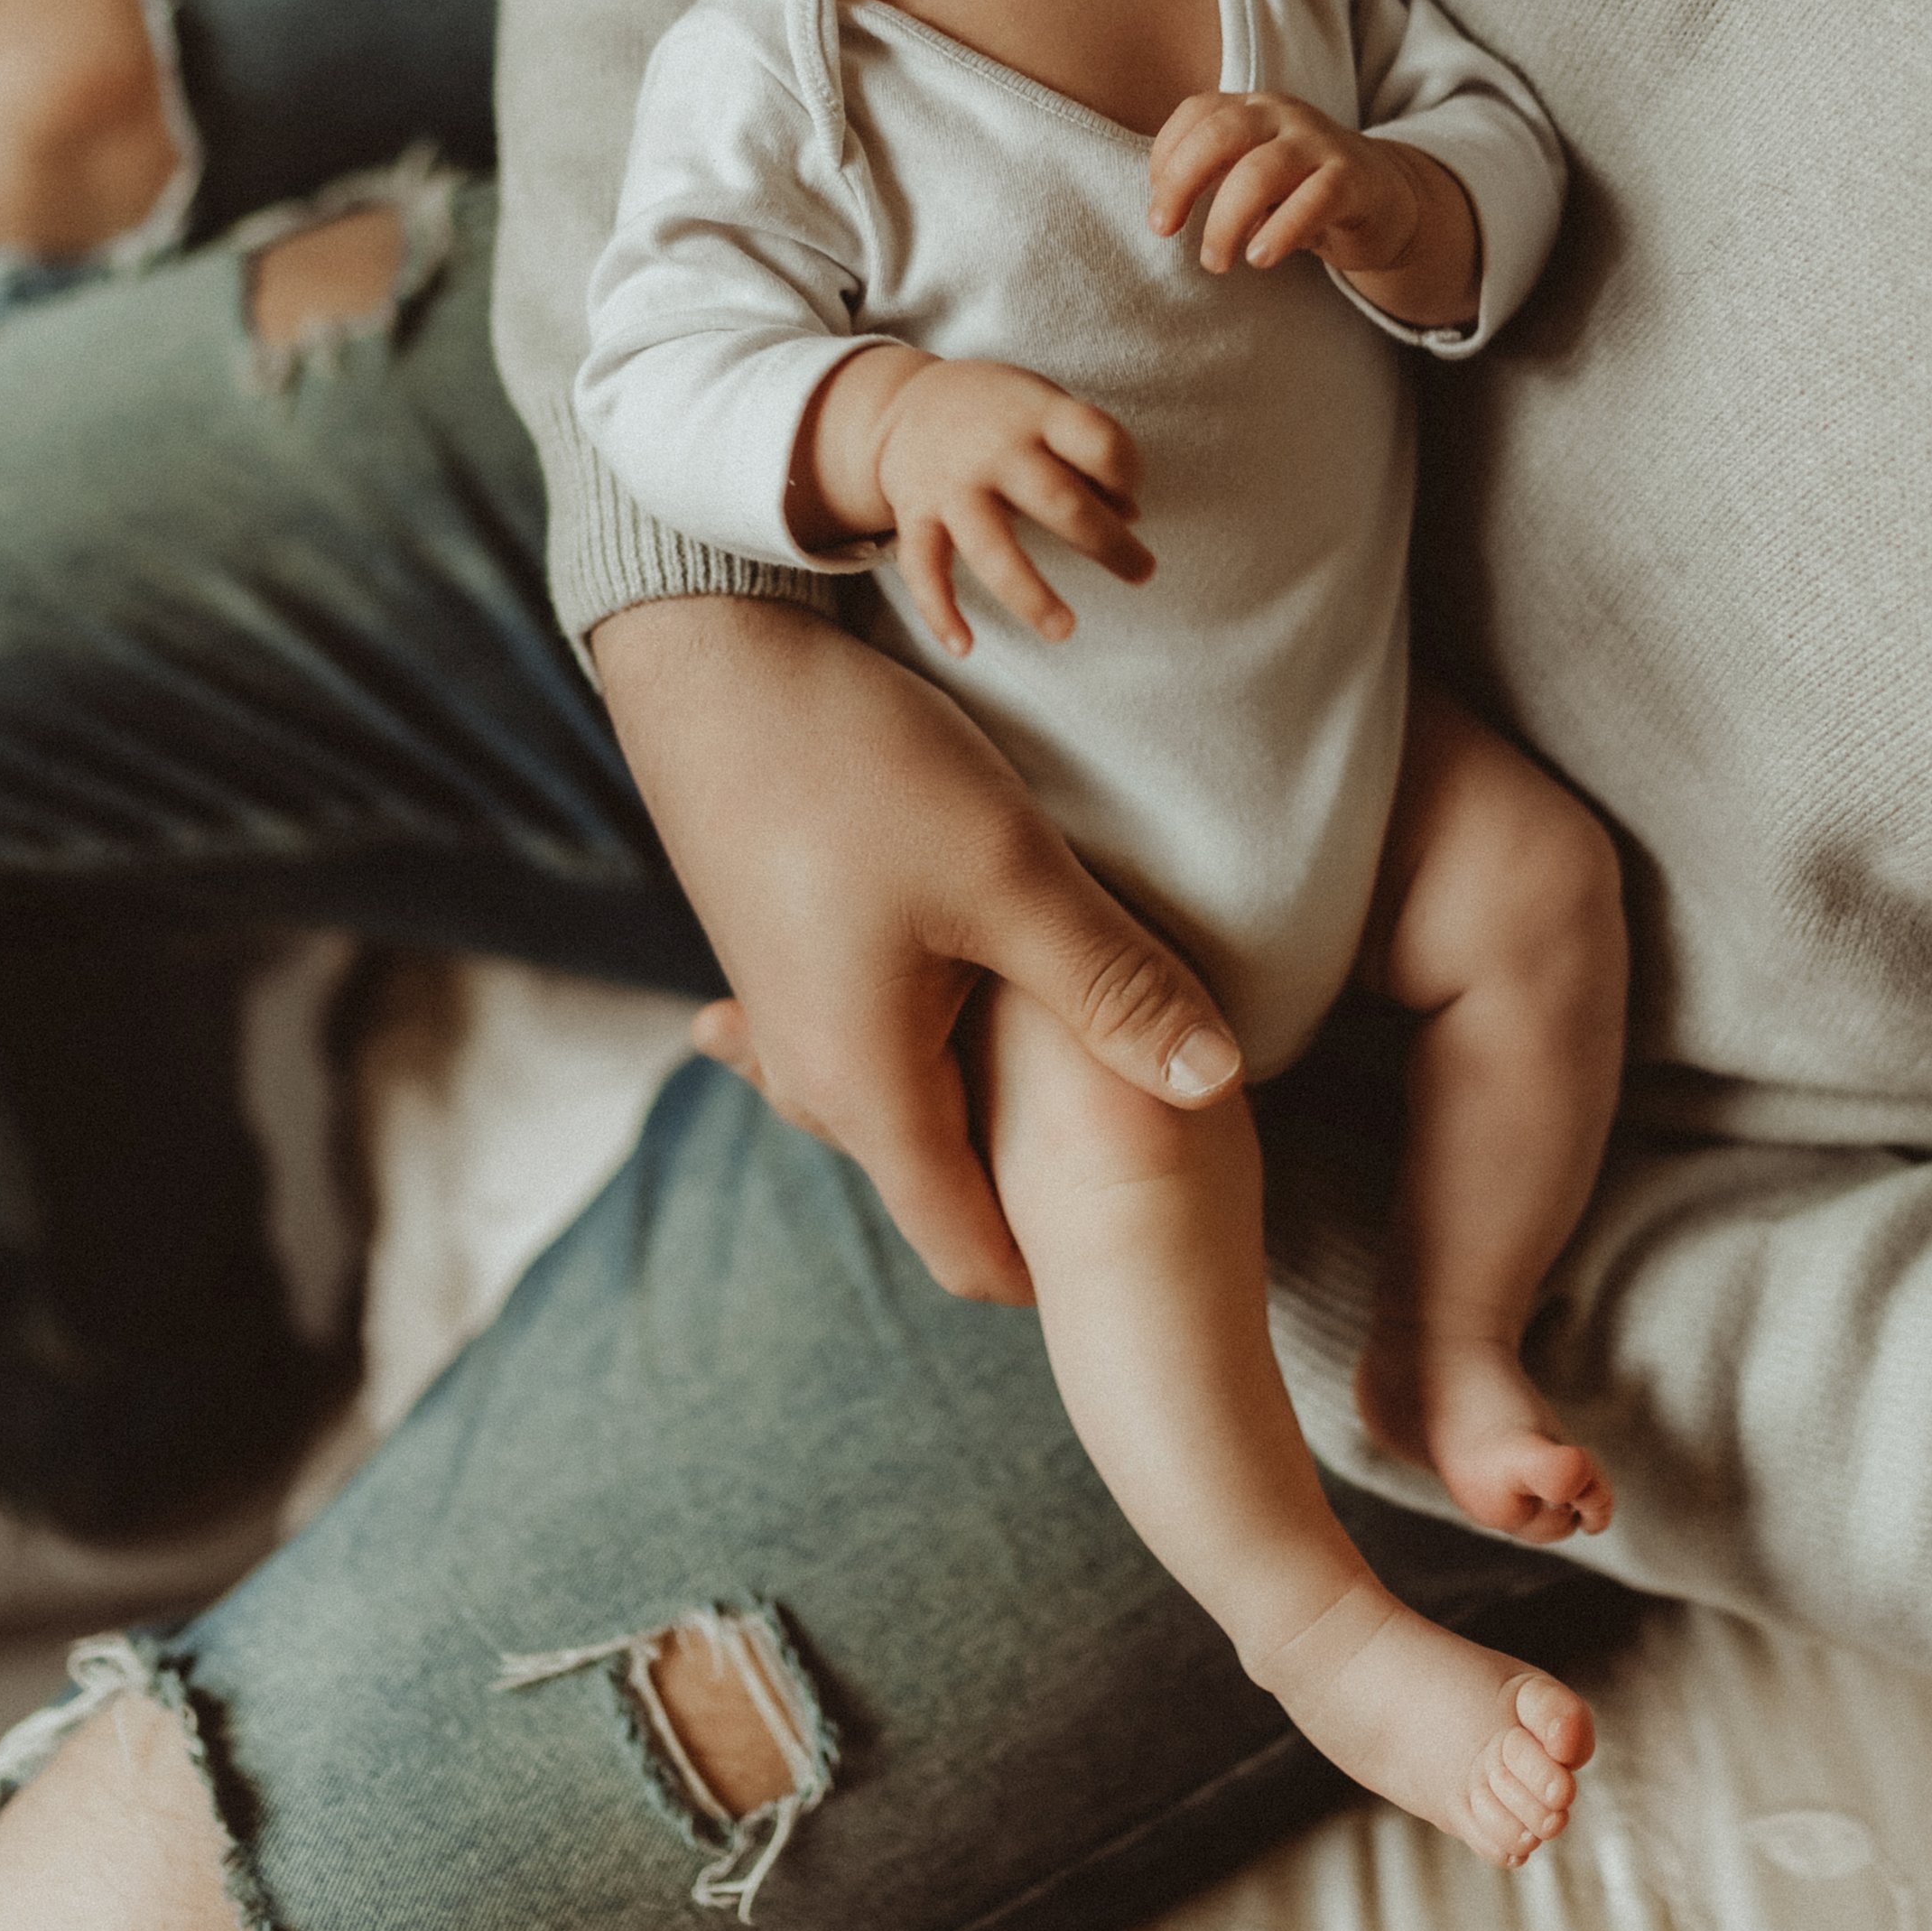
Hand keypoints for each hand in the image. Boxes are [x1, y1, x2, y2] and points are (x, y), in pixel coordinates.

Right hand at [594, 597, 1241, 1299]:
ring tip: (1077, 1045)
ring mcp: (792, 1014)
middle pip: (949, 1180)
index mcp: (865, 1093)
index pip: (973, 1255)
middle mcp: (813, 1078)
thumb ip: (1115, 989)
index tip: (1149, 1237)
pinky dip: (944, 1027)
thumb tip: (1221, 1084)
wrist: (711, 666)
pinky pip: (881, 1032)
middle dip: (1040, 1171)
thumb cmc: (860, 771)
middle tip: (1145, 1135)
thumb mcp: (1012, 878)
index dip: (1063, 1263)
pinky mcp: (790, 953)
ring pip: (916, 1097)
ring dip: (992, 1087)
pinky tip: (981, 976)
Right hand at [837, 353, 1153, 657]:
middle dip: (1105, 542)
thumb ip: (1089, 456)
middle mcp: (995, 451)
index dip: (1126, 468)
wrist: (907, 402)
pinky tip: (966, 649)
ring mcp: (952, 487)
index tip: (1131, 490)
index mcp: (1038, 416)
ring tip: (1065, 631)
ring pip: (991, 547)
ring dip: (1030, 593)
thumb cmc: (1002, 414)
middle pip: (1057, 499)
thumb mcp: (1048, 410)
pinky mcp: (917, 516)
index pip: (1097, 440)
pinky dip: (940, 612)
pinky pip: (924, 570)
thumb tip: (1132, 516)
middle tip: (1142, 573)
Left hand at [1149, 93, 1424, 275]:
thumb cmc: (1302, 191)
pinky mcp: (1353, 180)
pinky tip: (1259, 258)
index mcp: (1254, 108)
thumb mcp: (1251, 176)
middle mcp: (1285, 116)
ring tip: (1215, 260)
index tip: (1159, 207)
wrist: (1386, 201)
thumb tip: (1164, 209)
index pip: (1198, 112)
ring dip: (1226, 221)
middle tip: (1163, 229)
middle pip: (1221, 133)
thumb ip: (1212, 178)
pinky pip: (1313, 201)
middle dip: (1181, 182)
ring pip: (1262, 172)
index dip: (1166, 156)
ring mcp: (1321, 144)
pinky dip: (1279, 232)